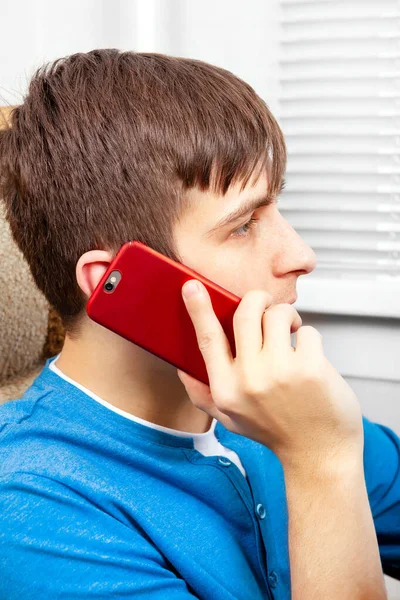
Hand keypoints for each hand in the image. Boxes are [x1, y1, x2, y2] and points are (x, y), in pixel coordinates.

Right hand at [177, 280, 362, 469]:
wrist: (318, 454)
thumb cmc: (274, 431)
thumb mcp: (230, 419)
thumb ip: (203, 393)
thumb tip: (182, 366)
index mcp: (225, 389)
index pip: (207, 339)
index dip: (198, 309)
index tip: (192, 286)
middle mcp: (249, 379)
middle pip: (246, 312)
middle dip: (259, 299)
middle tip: (267, 307)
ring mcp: (281, 372)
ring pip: (278, 315)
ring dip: (287, 318)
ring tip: (290, 335)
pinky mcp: (310, 368)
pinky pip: (307, 331)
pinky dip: (309, 339)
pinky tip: (309, 358)